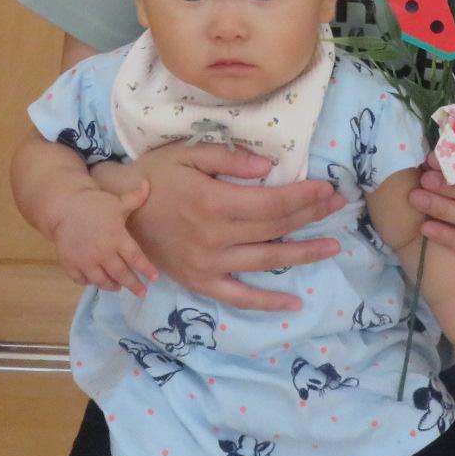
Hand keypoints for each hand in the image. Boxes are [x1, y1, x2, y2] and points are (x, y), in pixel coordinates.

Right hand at [48, 180, 157, 296]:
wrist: (64, 206)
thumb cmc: (94, 204)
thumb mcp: (116, 201)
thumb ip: (134, 198)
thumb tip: (148, 184)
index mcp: (117, 238)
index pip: (136, 259)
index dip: (146, 270)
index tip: (155, 278)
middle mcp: (103, 253)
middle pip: (122, 274)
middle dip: (134, 285)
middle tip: (142, 292)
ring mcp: (86, 261)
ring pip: (102, 281)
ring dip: (112, 286)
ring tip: (118, 287)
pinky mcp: (71, 264)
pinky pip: (82, 280)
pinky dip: (89, 282)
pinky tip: (94, 280)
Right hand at [98, 143, 342, 313]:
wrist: (116, 215)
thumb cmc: (153, 176)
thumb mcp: (187, 153)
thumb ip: (228, 158)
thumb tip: (269, 167)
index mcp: (213, 202)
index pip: (273, 202)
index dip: (305, 196)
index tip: (328, 189)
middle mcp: (215, 237)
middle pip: (275, 228)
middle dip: (311, 216)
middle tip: (338, 206)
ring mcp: (208, 264)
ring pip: (266, 261)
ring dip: (303, 254)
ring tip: (331, 246)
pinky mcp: (199, 282)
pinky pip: (238, 297)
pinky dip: (267, 302)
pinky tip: (294, 302)